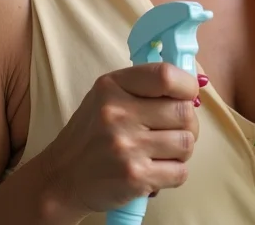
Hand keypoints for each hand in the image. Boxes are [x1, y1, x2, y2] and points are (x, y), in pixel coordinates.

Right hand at [38, 62, 204, 216]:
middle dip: (188, 122)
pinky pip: (180, 172)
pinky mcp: (134, 178)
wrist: (61, 177)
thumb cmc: (92, 132)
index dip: (187, 85)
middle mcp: (118, 113)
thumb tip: (193, 86)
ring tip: (164, 151)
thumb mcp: (107, 95)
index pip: (166, 75)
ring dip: (182, 149)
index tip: (187, 95)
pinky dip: (175, 172)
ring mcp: (126, 147)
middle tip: (174, 129)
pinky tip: (157, 169)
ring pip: (186, 142)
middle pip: (184, 112)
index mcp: (113, 85)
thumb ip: (144, 86)